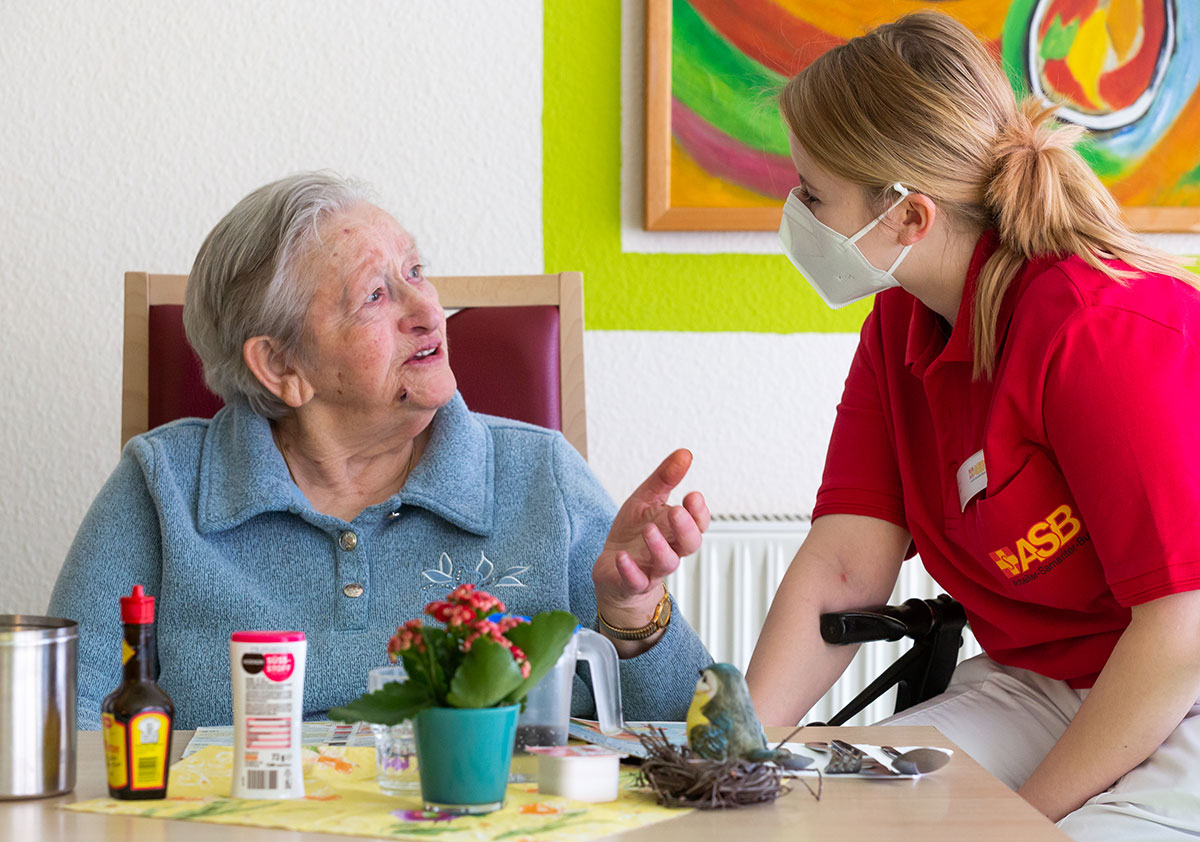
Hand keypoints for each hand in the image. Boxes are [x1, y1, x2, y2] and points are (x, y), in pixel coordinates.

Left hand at [593, 450, 708, 635]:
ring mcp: (652, 568)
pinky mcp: (632, 582)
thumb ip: (665, 478)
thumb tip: (685, 454)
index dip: (699, 512)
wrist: (612, 571)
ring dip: (659, 546)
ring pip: (667, 563)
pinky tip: (622, 556)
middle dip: (686, 527)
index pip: (699, 523)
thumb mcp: (646, 500)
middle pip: (690, 543)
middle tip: (677, 511)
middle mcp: (669, 549)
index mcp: (675, 529)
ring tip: (649, 529)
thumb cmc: (632, 533)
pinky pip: (636, 580)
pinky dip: (630, 570)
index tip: (692, 496)